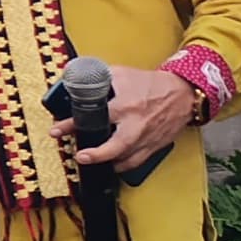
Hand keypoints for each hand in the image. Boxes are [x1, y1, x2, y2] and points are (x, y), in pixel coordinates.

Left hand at [67, 62, 199, 170]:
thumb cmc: (151, 84)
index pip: (95, 116)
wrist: (184, 93)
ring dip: (107, 163)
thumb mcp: (122, 74)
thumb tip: (75, 79)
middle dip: (96, 154)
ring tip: (90, 161)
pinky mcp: (154, 146)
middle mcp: (136, 125)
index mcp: (126, 106)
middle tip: (80, 156)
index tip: (57, 130)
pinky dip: (123, 166)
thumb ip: (98, 78)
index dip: (72, 124)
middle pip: (115, 145)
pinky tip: (111, 166)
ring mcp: (146, 138)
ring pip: (126, 158)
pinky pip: (137, 162)